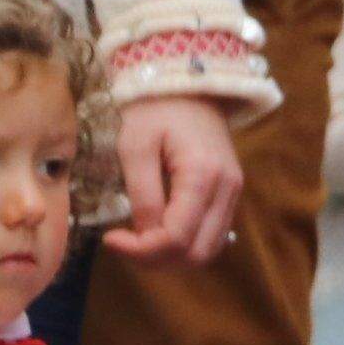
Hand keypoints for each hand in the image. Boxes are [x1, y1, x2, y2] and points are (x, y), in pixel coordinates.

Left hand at [105, 95, 244, 261]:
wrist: (187, 85)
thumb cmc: (154, 109)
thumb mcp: (135, 147)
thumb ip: (141, 194)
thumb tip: (142, 236)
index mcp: (203, 175)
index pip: (177, 237)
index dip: (141, 250)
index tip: (110, 238)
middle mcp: (227, 189)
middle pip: (197, 252)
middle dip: (156, 259)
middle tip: (122, 244)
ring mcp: (233, 192)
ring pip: (208, 250)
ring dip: (171, 257)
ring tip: (138, 241)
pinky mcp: (229, 193)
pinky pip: (211, 236)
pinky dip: (184, 245)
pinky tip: (157, 232)